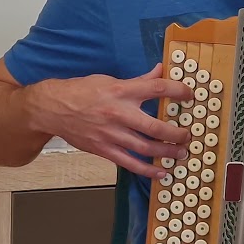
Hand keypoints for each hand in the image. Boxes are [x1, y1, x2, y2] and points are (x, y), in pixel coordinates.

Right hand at [26, 64, 194, 178]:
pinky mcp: (104, 149)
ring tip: (181, 153)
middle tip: (188, 135)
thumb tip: (159, 71)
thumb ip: (138, 80)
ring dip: (167, 152)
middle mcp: (118, 113)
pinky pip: (130, 163)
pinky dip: (147, 170)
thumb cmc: (80, 91)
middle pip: (155, 126)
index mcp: (121, 91)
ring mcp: (111, 134)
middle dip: (176, 133)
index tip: (191, 95)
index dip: (178, 91)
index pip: (157, 88)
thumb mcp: (109, 80)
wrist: (52, 109)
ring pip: (146, 147)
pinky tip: (162, 173)